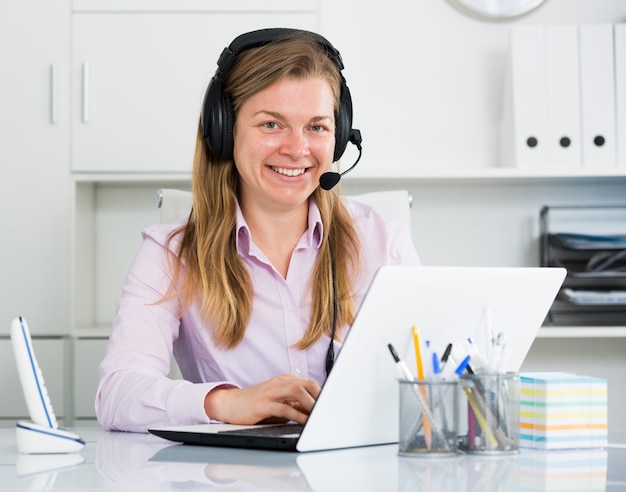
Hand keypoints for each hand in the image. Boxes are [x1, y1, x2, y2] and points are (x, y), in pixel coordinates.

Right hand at [204, 374, 320, 424]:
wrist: (229, 404)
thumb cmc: (255, 404)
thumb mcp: (277, 401)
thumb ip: (294, 404)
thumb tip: (312, 411)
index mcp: (284, 381)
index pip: (309, 384)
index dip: (322, 394)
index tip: (330, 406)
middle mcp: (279, 383)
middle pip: (306, 385)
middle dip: (320, 398)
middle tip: (327, 412)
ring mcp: (270, 392)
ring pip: (297, 392)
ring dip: (311, 404)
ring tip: (318, 416)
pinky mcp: (262, 404)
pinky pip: (284, 408)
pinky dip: (297, 415)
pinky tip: (304, 421)